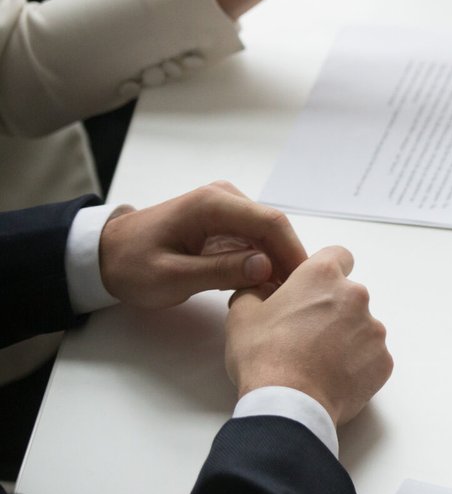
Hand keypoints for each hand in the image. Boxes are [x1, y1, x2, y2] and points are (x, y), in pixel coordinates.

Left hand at [98, 182, 307, 308]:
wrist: (103, 254)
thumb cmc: (131, 266)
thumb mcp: (171, 277)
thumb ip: (219, 271)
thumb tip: (267, 267)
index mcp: (212, 204)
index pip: (270, 222)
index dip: (293, 252)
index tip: (306, 283)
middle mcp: (225, 197)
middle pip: (273, 227)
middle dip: (288, 259)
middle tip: (297, 296)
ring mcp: (226, 206)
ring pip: (267, 234)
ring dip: (276, 262)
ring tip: (281, 295)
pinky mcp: (224, 220)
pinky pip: (253, 238)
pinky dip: (262, 260)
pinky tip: (263, 285)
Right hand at [225, 247, 392, 425]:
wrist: (289, 404)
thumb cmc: (264, 356)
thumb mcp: (242, 315)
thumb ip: (255, 291)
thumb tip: (262, 289)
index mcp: (323, 276)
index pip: (337, 256)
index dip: (324, 270)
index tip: (312, 288)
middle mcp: (356, 295)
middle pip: (348, 295)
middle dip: (331, 310)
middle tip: (305, 335)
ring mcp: (374, 329)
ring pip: (361, 326)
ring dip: (344, 338)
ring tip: (316, 362)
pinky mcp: (383, 360)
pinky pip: (370, 357)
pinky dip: (356, 365)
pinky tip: (331, 378)